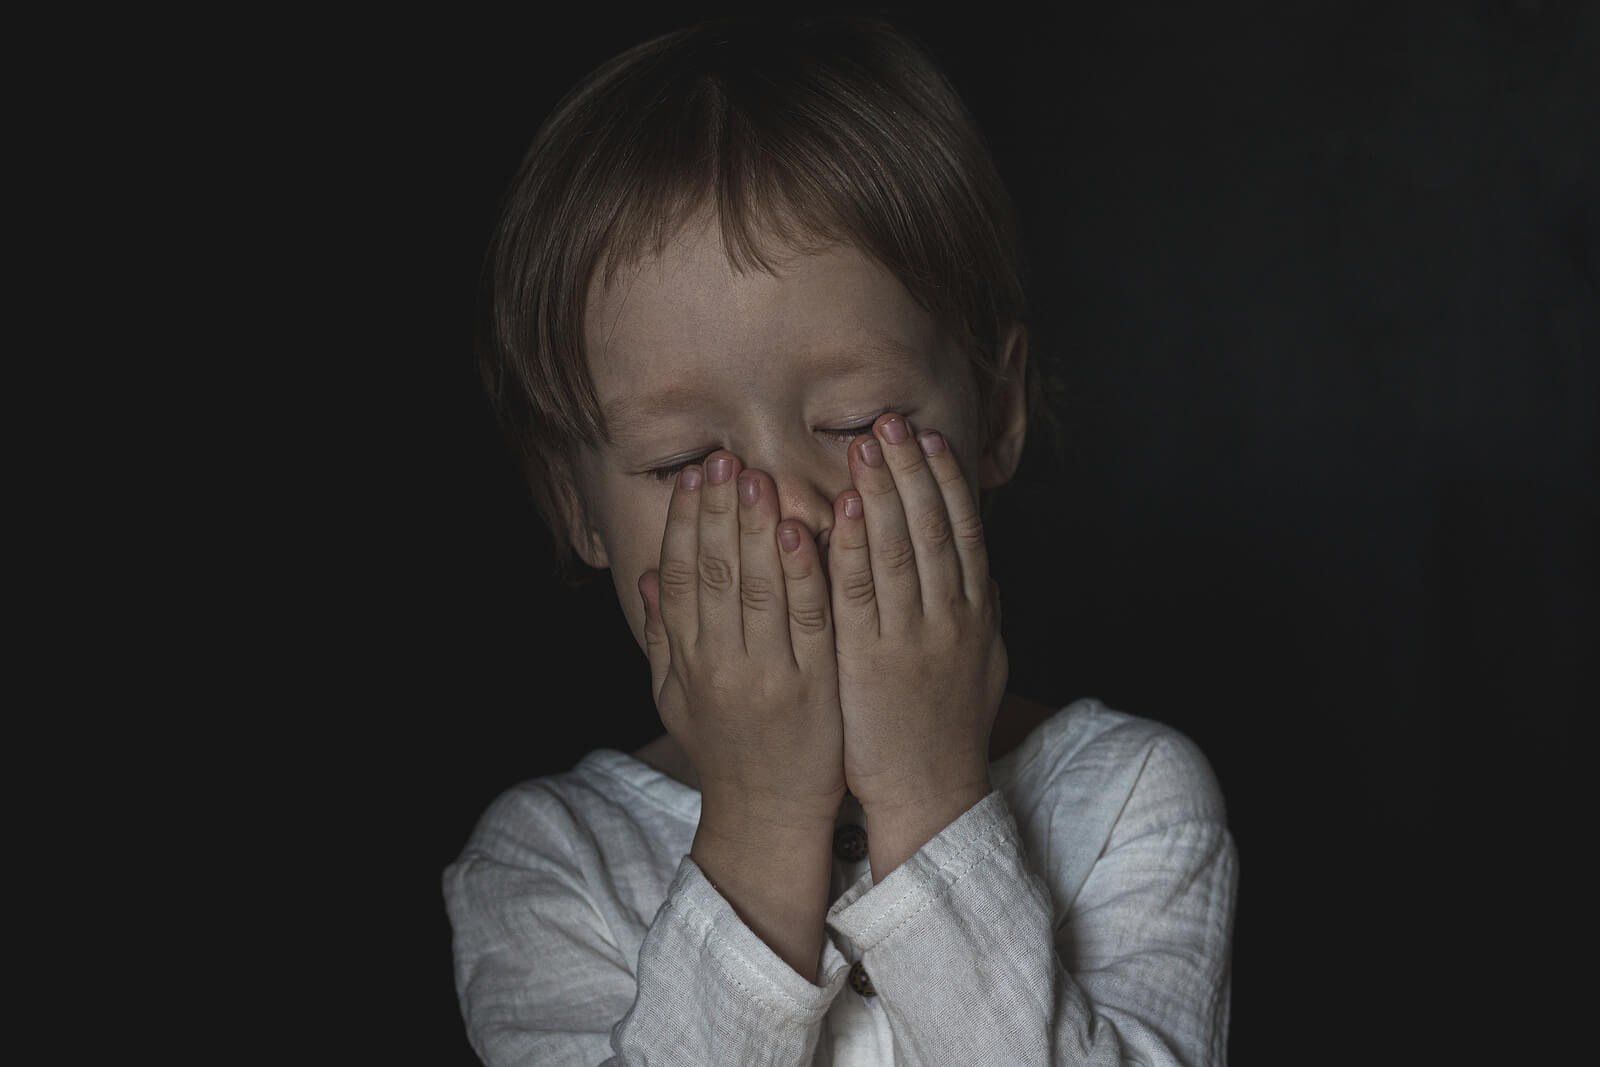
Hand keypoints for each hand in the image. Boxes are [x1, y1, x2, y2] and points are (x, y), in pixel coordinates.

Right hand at [639, 451, 847, 830]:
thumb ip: (663, 636)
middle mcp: (721, 663)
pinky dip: (803, 571)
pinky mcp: (814, 685)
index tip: (692, 477)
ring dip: (756, 526)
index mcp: (689, 661)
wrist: (768, 815)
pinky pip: (809, 617)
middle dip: (719, 510)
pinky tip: (801, 529)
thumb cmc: (726, 750)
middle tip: (725, 459)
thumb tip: (648, 575)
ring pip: (758, 586)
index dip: (684, 523)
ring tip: (757, 476)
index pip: (682, 576)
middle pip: (715, 571)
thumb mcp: (675, 697)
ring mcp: (769, 672)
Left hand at [827, 414, 1006, 857]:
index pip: (964, 533)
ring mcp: (912, 638)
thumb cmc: (947, 730)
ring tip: (866, 444)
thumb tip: (989, 576)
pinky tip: (845, 508)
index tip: (930, 440)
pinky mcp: (872, 661)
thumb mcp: (982, 668)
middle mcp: (951, 618)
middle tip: (891, 422)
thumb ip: (984, 618)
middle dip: (911, 470)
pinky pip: (861, 593)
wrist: (931, 794)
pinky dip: (854, 546)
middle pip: (933, 528)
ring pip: (901, 549)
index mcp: (976, 615)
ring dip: (884, 491)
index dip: (947, 482)